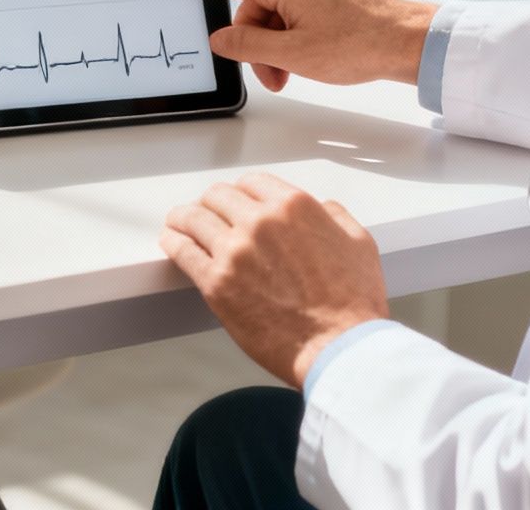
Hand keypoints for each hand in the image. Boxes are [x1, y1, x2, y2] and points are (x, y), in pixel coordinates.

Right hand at [141, 0, 435, 91]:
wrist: (411, 41)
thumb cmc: (362, 44)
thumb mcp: (294, 54)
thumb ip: (248, 46)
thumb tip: (222, 40)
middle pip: (245, 8)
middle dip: (250, 45)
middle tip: (272, 76)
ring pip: (267, 16)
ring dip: (272, 49)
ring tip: (293, 73)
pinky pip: (287, 15)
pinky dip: (288, 40)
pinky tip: (305, 60)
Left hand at [161, 173, 388, 387]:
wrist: (339, 348)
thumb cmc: (353, 303)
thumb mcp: (359, 244)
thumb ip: (336, 217)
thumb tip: (324, 208)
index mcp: (294, 207)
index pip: (252, 183)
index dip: (241, 192)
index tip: (235, 201)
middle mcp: (260, 221)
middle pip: (218, 196)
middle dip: (212, 203)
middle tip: (206, 213)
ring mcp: (235, 251)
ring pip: (194, 218)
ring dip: (184, 218)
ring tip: (177, 222)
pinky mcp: (217, 283)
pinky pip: (183, 251)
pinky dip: (173, 242)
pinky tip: (170, 241)